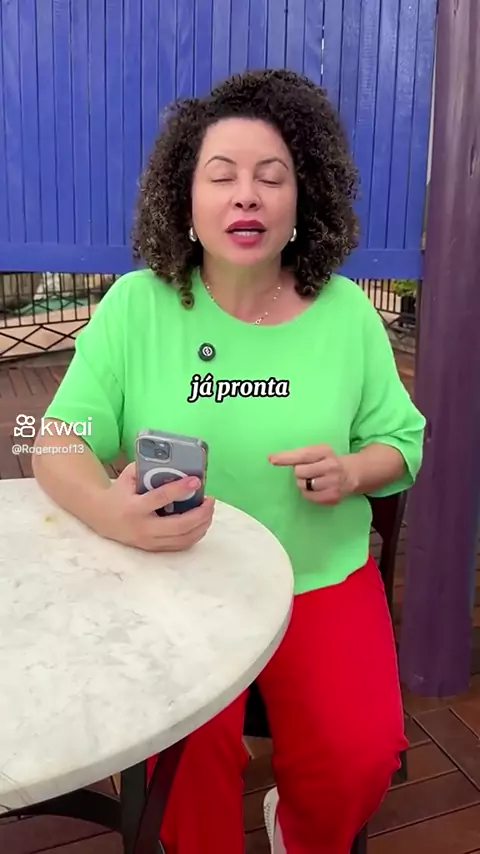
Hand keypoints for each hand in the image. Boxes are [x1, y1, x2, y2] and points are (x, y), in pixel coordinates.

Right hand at [93, 462, 214, 550]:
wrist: (102, 518)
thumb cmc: (119, 493)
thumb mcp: (127, 477)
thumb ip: (146, 469)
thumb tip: (174, 462)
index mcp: (134, 507)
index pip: (160, 498)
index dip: (180, 489)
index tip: (196, 481)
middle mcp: (143, 527)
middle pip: (179, 525)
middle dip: (200, 513)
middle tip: (210, 499)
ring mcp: (149, 541)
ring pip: (183, 538)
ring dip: (202, 524)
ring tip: (209, 509)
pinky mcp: (154, 548)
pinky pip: (181, 545)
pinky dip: (196, 534)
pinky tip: (202, 522)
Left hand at [268, 444, 356, 505]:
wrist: (351, 474)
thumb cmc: (326, 461)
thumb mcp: (317, 451)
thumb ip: (297, 454)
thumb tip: (272, 458)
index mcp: (325, 451)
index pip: (302, 455)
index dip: (286, 458)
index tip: (272, 459)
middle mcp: (331, 466)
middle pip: (299, 471)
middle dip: (300, 472)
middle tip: (309, 471)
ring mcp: (333, 482)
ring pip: (302, 485)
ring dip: (303, 483)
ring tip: (314, 479)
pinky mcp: (332, 497)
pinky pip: (308, 496)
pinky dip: (309, 493)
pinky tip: (318, 488)